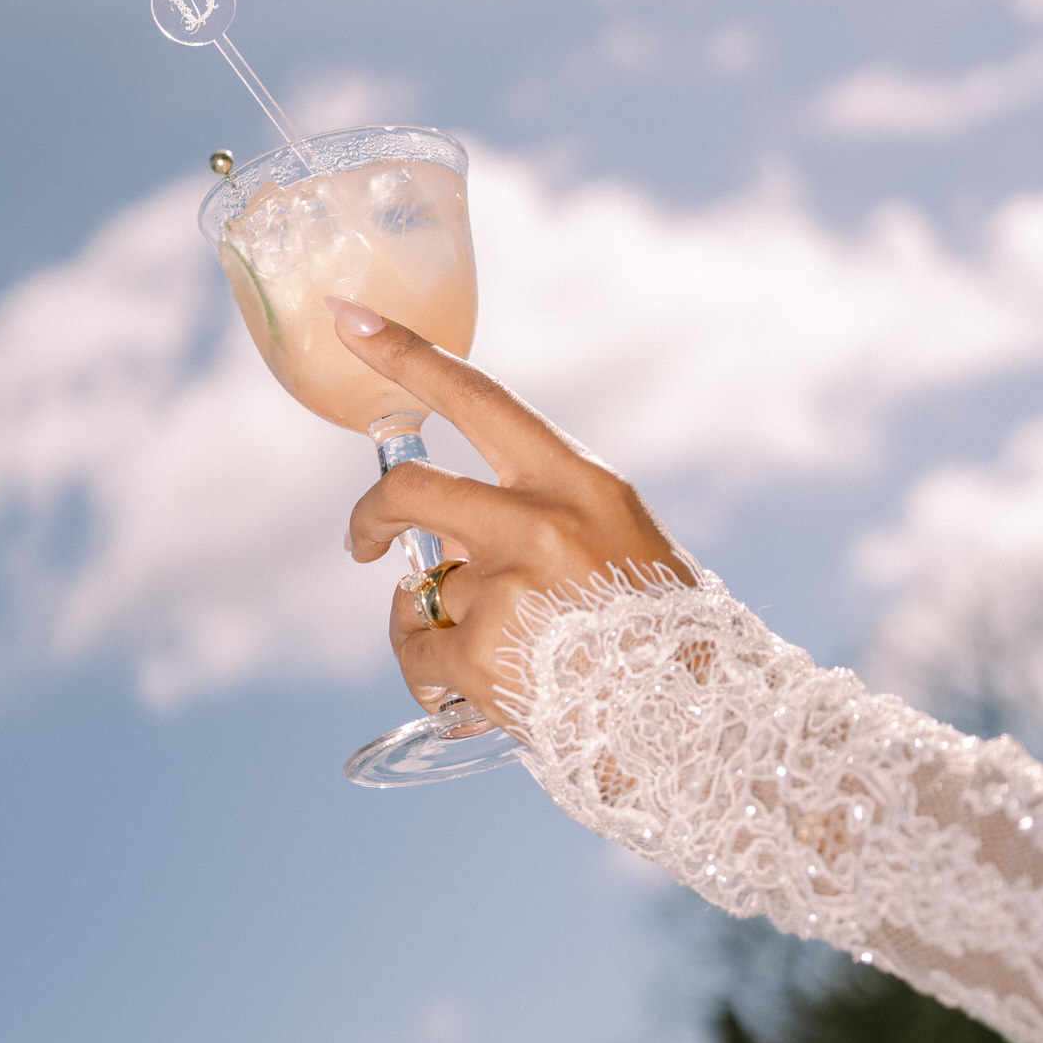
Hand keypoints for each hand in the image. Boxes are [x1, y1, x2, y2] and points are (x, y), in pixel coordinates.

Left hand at [331, 300, 696, 730]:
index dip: (405, 355)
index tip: (348, 318)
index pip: (478, 397)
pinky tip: (479, 689)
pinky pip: (418, 650)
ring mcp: (509, 588)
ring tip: (502, 658)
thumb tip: (449, 534)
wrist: (694, 725)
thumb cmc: (659, 632)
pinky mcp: (482, 654)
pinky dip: (431, 670)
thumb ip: (542, 516)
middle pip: (409, 492)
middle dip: (369, 517)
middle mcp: (541, 522)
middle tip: (362, 545)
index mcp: (580, 482)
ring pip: (424, 592)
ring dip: (439, 624)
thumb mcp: (620, 541)